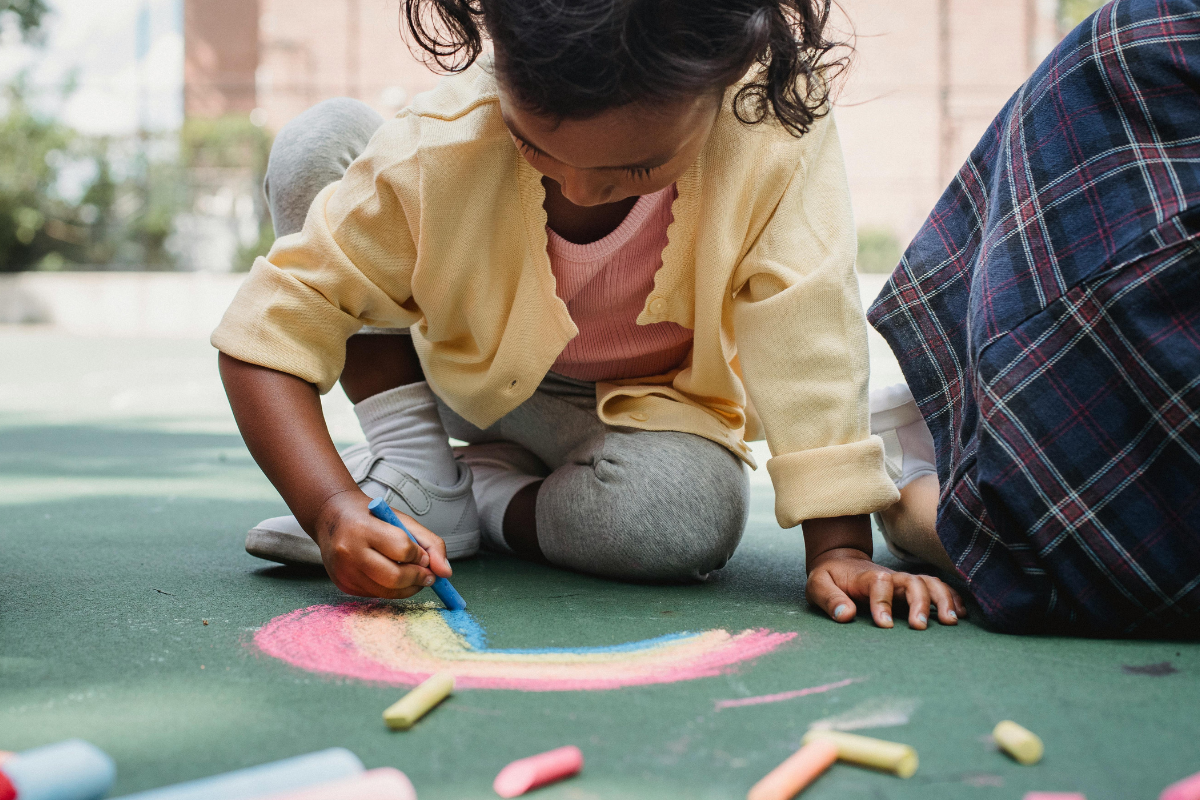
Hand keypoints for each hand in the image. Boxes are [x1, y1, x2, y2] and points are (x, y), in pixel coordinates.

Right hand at [313, 490, 452, 598]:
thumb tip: (446, 573)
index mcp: (363, 528)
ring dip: (408, 587)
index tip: (424, 555)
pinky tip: (391, 574)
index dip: (420, 555)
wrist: (331, 517)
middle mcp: (349, 552)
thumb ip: (430, 543)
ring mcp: (344, 571)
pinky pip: (376, 594)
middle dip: (418, 578)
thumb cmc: (371, 516)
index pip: (402, 548)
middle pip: (394, 577)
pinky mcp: (343, 585)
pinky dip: (391, 589)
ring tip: (413, 575)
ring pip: (387, 591)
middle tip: (427, 574)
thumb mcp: (402, 519)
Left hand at [806, 548, 965, 628]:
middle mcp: (890, 577)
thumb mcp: (817, 585)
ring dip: (942, 599)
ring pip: (929, 583)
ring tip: (950, 622)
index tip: (883, 624)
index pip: (880, 584)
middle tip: (919, 627)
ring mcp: (902, 582)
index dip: (883, 603)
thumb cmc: (829, 577)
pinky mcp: (911, 589)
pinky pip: (937, 588)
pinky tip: (960, 614)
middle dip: (919, 603)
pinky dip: (951, 597)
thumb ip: (829, 599)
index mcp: (866, 577)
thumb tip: (845, 615)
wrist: (840, 561)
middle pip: (912, 582)